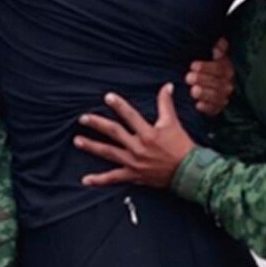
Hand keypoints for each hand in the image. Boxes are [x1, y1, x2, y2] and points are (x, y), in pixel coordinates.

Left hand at [74, 84, 195, 187]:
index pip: (130, 116)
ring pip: (109, 153)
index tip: (107, 97)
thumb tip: (167, 86)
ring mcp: (134, 162)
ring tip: (77, 141)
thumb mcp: (173, 123)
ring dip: (92, 146)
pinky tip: (86, 180)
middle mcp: (138, 147)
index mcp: (148, 133)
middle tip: (83, 118)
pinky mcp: (134, 175)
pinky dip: (99, 180)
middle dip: (97, 124)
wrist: (188, 172)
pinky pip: (114, 178)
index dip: (119, 106)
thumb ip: (166, 103)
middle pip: (114, 133)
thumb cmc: (181, 146)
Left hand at [187, 37, 234, 115]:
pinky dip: (206, 108)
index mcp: (227, 69)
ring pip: (216, 96)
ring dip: (204, 94)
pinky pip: (214, 109)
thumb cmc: (211, 67)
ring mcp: (223, 97)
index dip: (206, 67)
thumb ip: (220, 49)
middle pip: (217, 83)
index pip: (219, 68)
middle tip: (188, 77)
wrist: (211, 84)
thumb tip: (220, 42)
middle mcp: (228, 84)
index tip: (193, 65)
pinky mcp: (218, 108)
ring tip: (193, 90)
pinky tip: (198, 105)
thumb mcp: (216, 56)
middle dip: (202, 80)